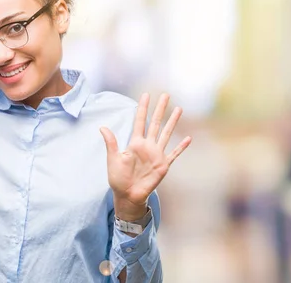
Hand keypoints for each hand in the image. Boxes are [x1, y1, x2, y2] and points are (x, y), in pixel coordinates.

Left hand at [100, 93, 190, 218]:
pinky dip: (181, 147)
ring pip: (167, 134)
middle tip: (166, 95)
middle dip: (160, 109)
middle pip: (156, 123)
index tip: (146, 95)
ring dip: (173, 122)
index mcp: (135, 143)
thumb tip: (102, 127)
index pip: (140, 121)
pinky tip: (188, 138)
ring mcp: (157, 155)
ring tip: (179, 109)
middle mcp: (147, 146)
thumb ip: (111, 143)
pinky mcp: (163, 165)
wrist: (128, 195)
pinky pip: (174, 154)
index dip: (143, 108)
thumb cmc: (118, 178)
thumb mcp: (113, 159)